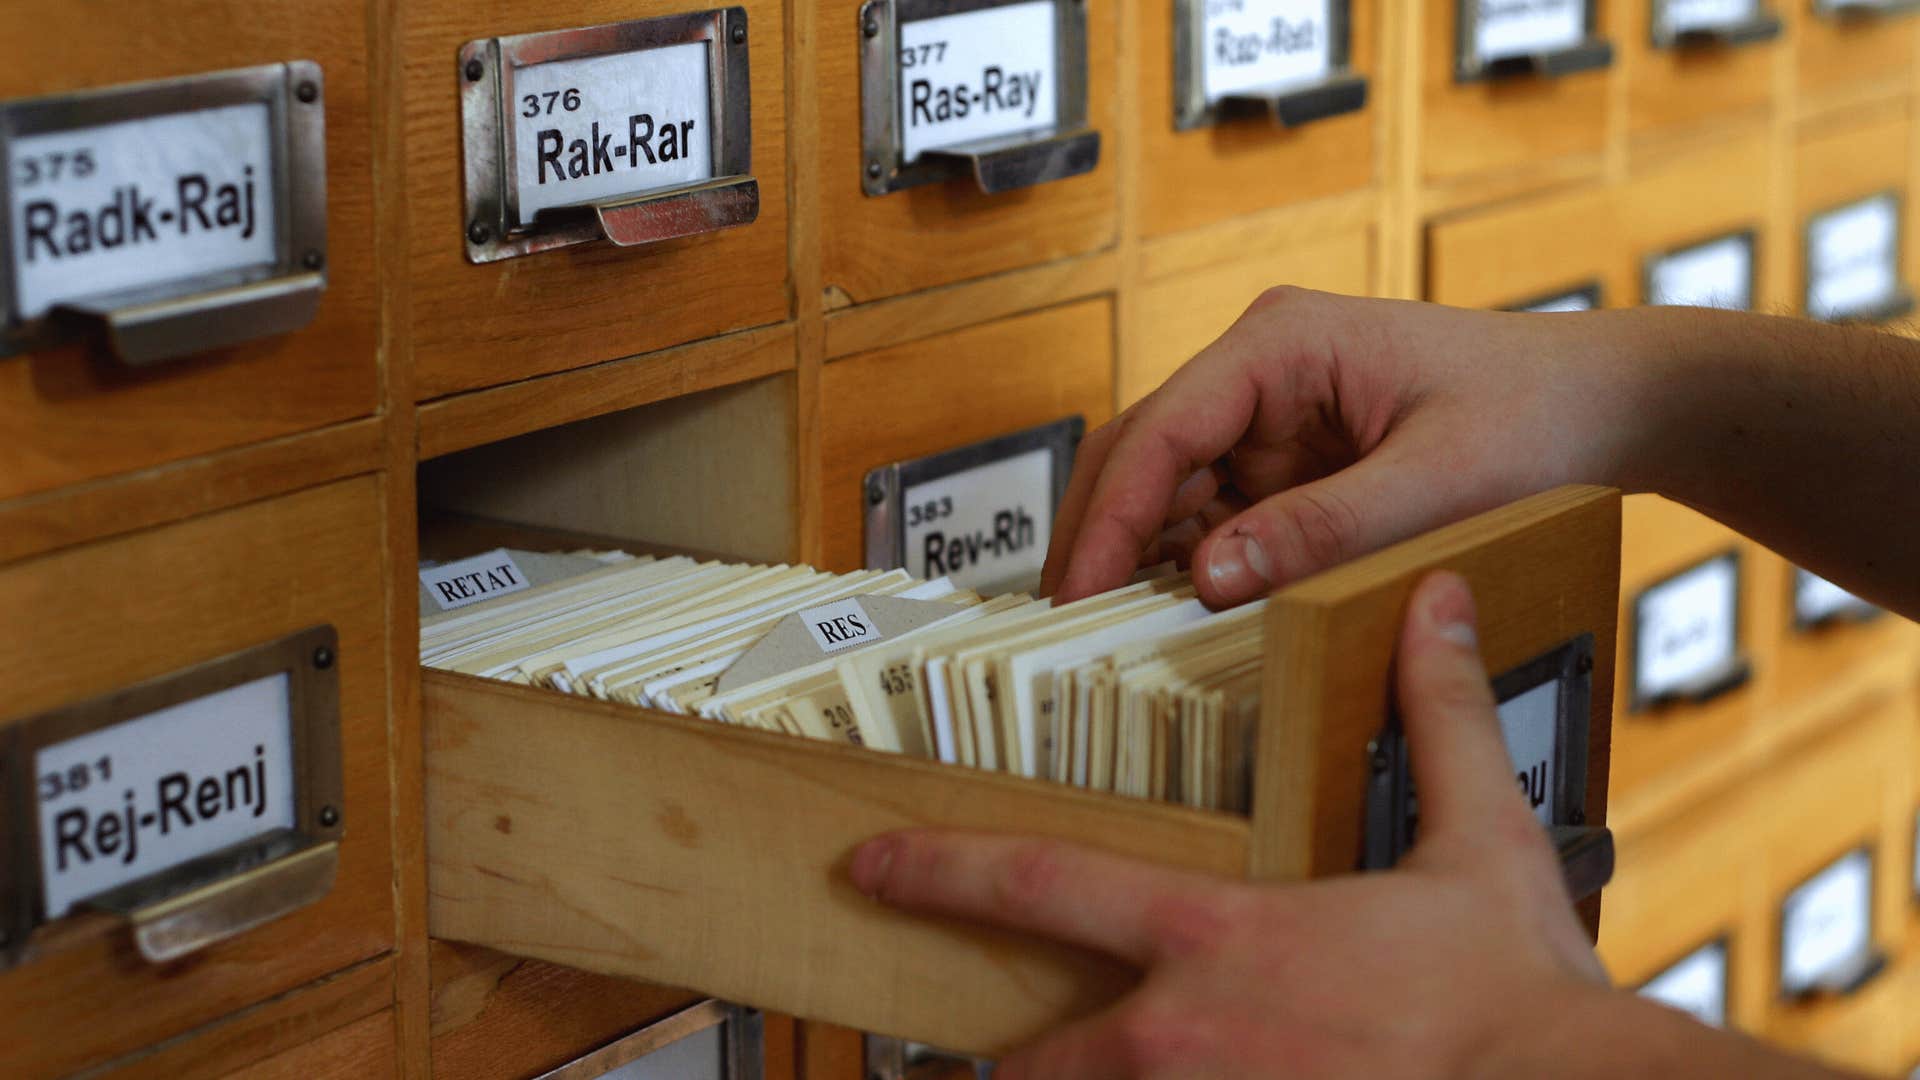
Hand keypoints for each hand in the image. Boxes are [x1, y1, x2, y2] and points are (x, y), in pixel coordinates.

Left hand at [849, 572, 1609, 1078]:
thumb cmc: (1522, 1002)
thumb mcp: (1482, 840)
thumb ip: (1440, 718)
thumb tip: (1431, 607)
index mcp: (1221, 938)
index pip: (1039, 883)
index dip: (938, 869)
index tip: (869, 864)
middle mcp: (1184, 1038)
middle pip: (1030, 1052)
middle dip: (993, 1056)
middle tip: (961, 1053)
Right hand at [1040, 289, 1642, 605]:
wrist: (1605, 406)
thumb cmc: (1538, 414)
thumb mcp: (1439, 481)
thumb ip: (1324, 529)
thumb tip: (1208, 578)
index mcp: (1281, 342)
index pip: (1161, 430)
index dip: (1108, 517)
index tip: (1076, 594)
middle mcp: (1258, 372)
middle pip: (1141, 457)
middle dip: (1102, 539)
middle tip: (1066, 631)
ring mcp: (1269, 420)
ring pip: (1168, 494)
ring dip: (1144, 561)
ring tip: (1113, 640)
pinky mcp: (1289, 465)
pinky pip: (1217, 519)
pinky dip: (1195, 570)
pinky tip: (1180, 623)